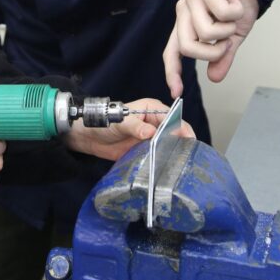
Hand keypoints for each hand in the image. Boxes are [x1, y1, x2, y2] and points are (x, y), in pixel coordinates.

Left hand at [63, 98, 194, 160]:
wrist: (90, 137)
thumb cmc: (105, 122)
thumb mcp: (120, 122)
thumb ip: (135, 126)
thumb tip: (151, 132)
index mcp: (153, 109)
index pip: (173, 118)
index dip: (182, 129)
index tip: (189, 142)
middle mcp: (156, 122)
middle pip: (175, 132)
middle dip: (181, 143)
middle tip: (187, 157)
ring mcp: (152, 137)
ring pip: (169, 145)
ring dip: (173, 154)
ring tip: (181, 166)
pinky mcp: (146, 150)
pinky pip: (158, 155)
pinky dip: (163, 161)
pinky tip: (168, 170)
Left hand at [163, 0, 259, 97]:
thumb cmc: (240, 2)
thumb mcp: (233, 36)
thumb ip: (222, 56)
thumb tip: (214, 78)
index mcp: (187, 24)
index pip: (173, 52)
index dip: (172, 72)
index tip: (176, 92)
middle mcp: (184, 11)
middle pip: (188, 47)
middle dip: (213, 52)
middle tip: (227, 42)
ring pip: (205, 32)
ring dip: (227, 30)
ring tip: (233, 17)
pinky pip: (220, 12)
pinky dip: (235, 11)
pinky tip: (235, 0)